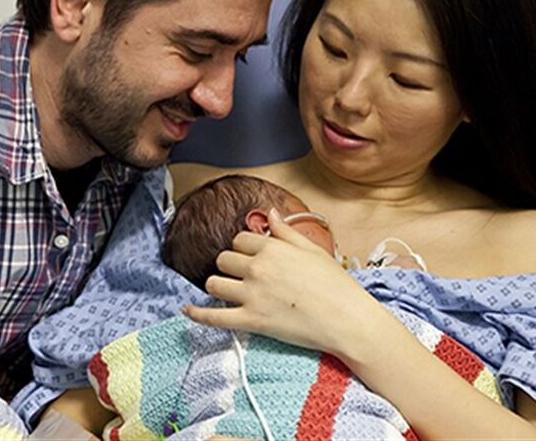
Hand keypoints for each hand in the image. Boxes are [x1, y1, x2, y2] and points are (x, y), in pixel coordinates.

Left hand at [183, 208, 372, 353]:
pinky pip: (214, 317)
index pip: (240, 239)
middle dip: (229, 265)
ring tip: (225, 289)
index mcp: (273, 248)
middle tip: (241, 274)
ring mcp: (252, 295)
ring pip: (215, 283)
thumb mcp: (313, 250)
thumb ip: (286, 232)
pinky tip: (187, 309)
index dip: (243, 248)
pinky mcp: (251, 321)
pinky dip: (196, 313)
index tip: (250, 256)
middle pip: (224, 259)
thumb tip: (270, 213)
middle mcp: (258, 268)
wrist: (347, 320)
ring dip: (217, 285)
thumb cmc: (336, 285)